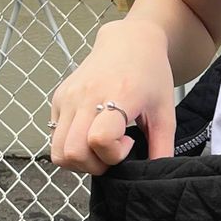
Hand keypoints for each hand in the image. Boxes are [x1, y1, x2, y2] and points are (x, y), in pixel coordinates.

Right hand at [49, 19, 176, 173]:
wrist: (129, 43)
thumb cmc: (150, 76)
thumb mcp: (165, 113)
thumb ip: (162, 148)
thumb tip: (155, 177)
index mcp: (117, 96)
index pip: (99, 139)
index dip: (114, 154)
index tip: (129, 143)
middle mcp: (86, 96)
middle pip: (73, 152)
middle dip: (94, 166)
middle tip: (112, 154)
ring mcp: (68, 97)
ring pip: (58, 151)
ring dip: (79, 161)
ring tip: (99, 149)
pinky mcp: (58, 99)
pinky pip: (54, 138)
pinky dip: (70, 147)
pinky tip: (90, 135)